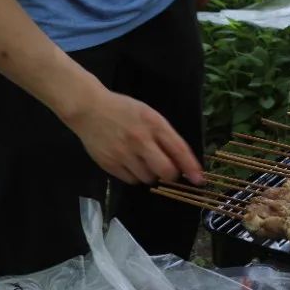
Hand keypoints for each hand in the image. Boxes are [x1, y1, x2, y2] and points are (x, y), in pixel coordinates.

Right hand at [65, 87, 204, 185]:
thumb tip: (181, 162)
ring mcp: (124, 154)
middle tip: (168, 171)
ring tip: (144, 161)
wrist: (89, 109)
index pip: (179, 150)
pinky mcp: (110, 164)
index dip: (191, 168)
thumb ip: (165, 136)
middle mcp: (140, 140)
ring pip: (148, 179)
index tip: (200, 179)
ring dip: (151, 175)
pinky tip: (131, 163)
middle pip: (166, 171)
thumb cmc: (124, 110)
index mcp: (154, 124)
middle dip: (171, 175)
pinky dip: (135, 176)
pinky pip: (131, 180)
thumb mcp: (149, 115)